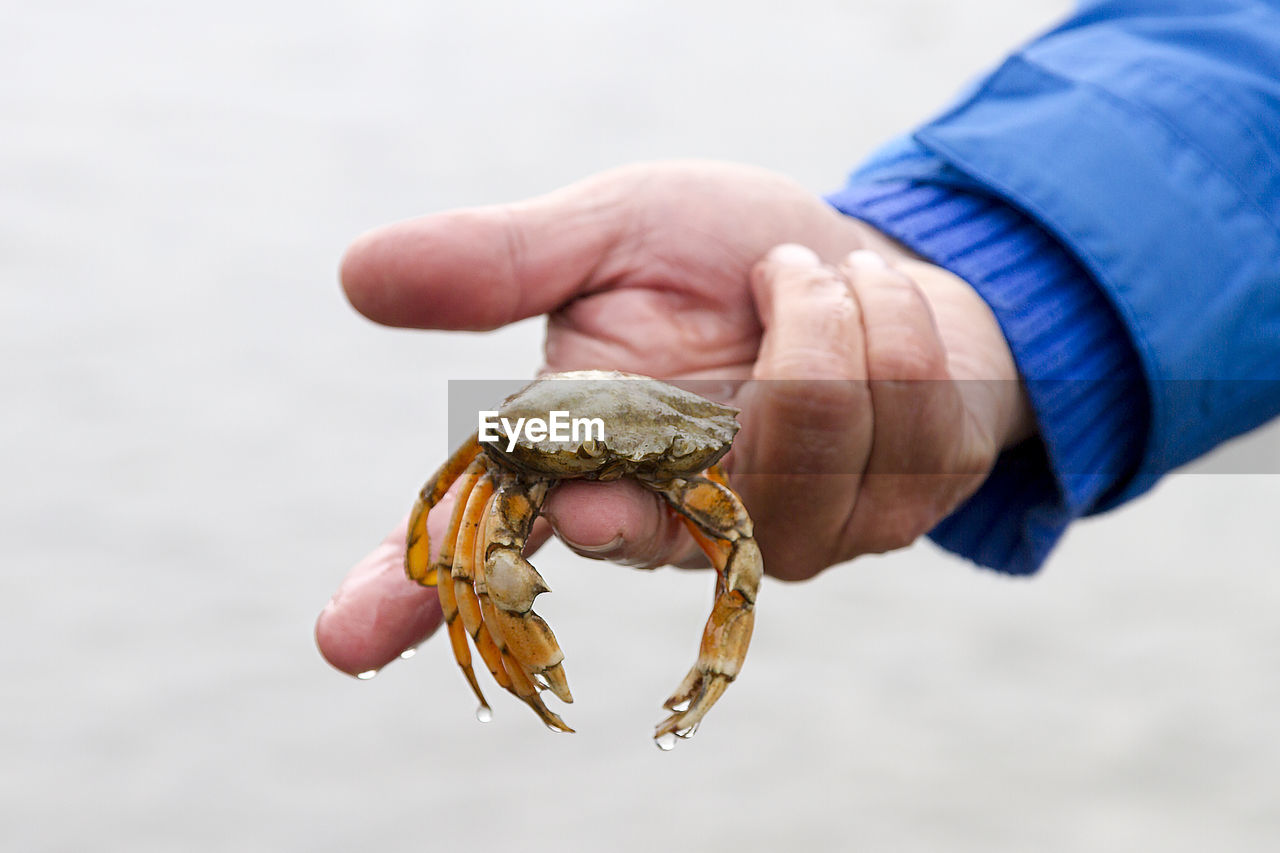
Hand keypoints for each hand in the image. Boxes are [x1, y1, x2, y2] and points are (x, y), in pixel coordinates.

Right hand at [316, 161, 1031, 675]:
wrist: (861, 265)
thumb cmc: (718, 253)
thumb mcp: (612, 232)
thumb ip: (506, 260)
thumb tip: (356, 274)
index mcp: (579, 458)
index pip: (477, 543)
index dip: (407, 591)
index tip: (348, 636)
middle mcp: (667, 525)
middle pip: (665, 503)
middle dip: (715, 387)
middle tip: (771, 270)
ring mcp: (775, 542)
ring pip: (808, 436)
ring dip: (820, 308)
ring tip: (809, 277)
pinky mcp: (878, 527)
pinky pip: (898, 418)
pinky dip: (887, 317)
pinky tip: (871, 310)